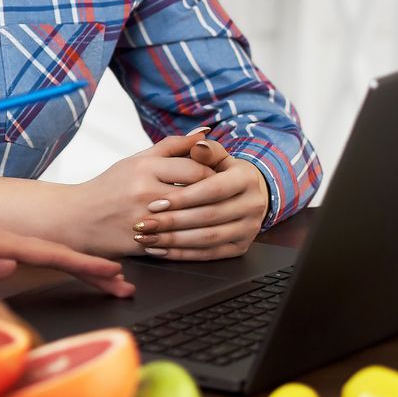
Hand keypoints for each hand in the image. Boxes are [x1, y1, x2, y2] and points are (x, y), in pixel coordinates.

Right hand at [69, 127, 218, 256]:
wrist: (78, 219)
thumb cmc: (110, 187)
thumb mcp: (137, 160)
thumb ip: (172, 146)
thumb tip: (205, 131)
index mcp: (144, 167)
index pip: (196, 168)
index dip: (213, 174)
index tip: (219, 178)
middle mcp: (144, 191)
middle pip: (197, 193)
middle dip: (215, 196)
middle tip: (224, 197)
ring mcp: (144, 218)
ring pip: (192, 219)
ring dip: (208, 218)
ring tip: (213, 215)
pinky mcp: (143, 242)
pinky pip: (179, 241)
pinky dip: (192, 238)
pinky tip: (198, 234)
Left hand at [133, 146, 268, 260]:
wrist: (246, 194)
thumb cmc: (221, 172)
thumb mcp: (216, 156)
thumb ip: (204, 149)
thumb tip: (198, 142)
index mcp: (246, 178)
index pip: (211, 190)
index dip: (182, 197)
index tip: (154, 203)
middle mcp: (254, 205)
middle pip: (208, 216)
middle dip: (173, 221)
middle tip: (143, 224)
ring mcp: (249, 229)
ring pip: (207, 238)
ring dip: (173, 241)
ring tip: (146, 238)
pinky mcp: (241, 247)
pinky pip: (209, 254)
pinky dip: (182, 254)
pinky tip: (159, 250)